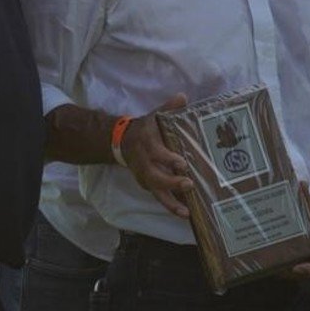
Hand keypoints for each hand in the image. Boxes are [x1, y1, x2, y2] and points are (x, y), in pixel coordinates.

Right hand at [121, 95, 193, 217]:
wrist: (120, 142)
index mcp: (147, 145)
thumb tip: (183, 97)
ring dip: (171, 203)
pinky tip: (185, 213)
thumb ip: (168, 108)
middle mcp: (144, 163)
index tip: (182, 164)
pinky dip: (170, 206)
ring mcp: (145, 176)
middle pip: (156, 177)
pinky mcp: (147, 185)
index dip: (168, 159)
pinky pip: (159, 197)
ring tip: (186, 213)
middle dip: (171, 183)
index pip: (157, 153)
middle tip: (189, 185)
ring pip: (156, 192)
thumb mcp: (153, 116)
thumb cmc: (144, 129)